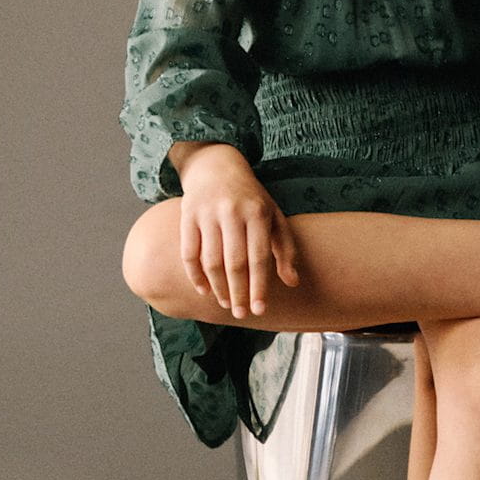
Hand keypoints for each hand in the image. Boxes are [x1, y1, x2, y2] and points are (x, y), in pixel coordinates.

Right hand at [174, 144, 299, 318]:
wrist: (216, 166)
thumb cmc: (251, 198)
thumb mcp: (274, 216)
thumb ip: (285, 248)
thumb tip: (292, 282)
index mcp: (257, 213)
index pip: (258, 257)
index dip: (259, 286)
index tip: (260, 309)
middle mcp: (232, 212)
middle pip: (234, 262)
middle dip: (238, 293)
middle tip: (242, 314)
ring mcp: (207, 213)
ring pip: (211, 260)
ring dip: (218, 287)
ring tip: (226, 303)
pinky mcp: (187, 215)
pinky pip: (188, 252)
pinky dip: (195, 275)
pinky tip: (204, 290)